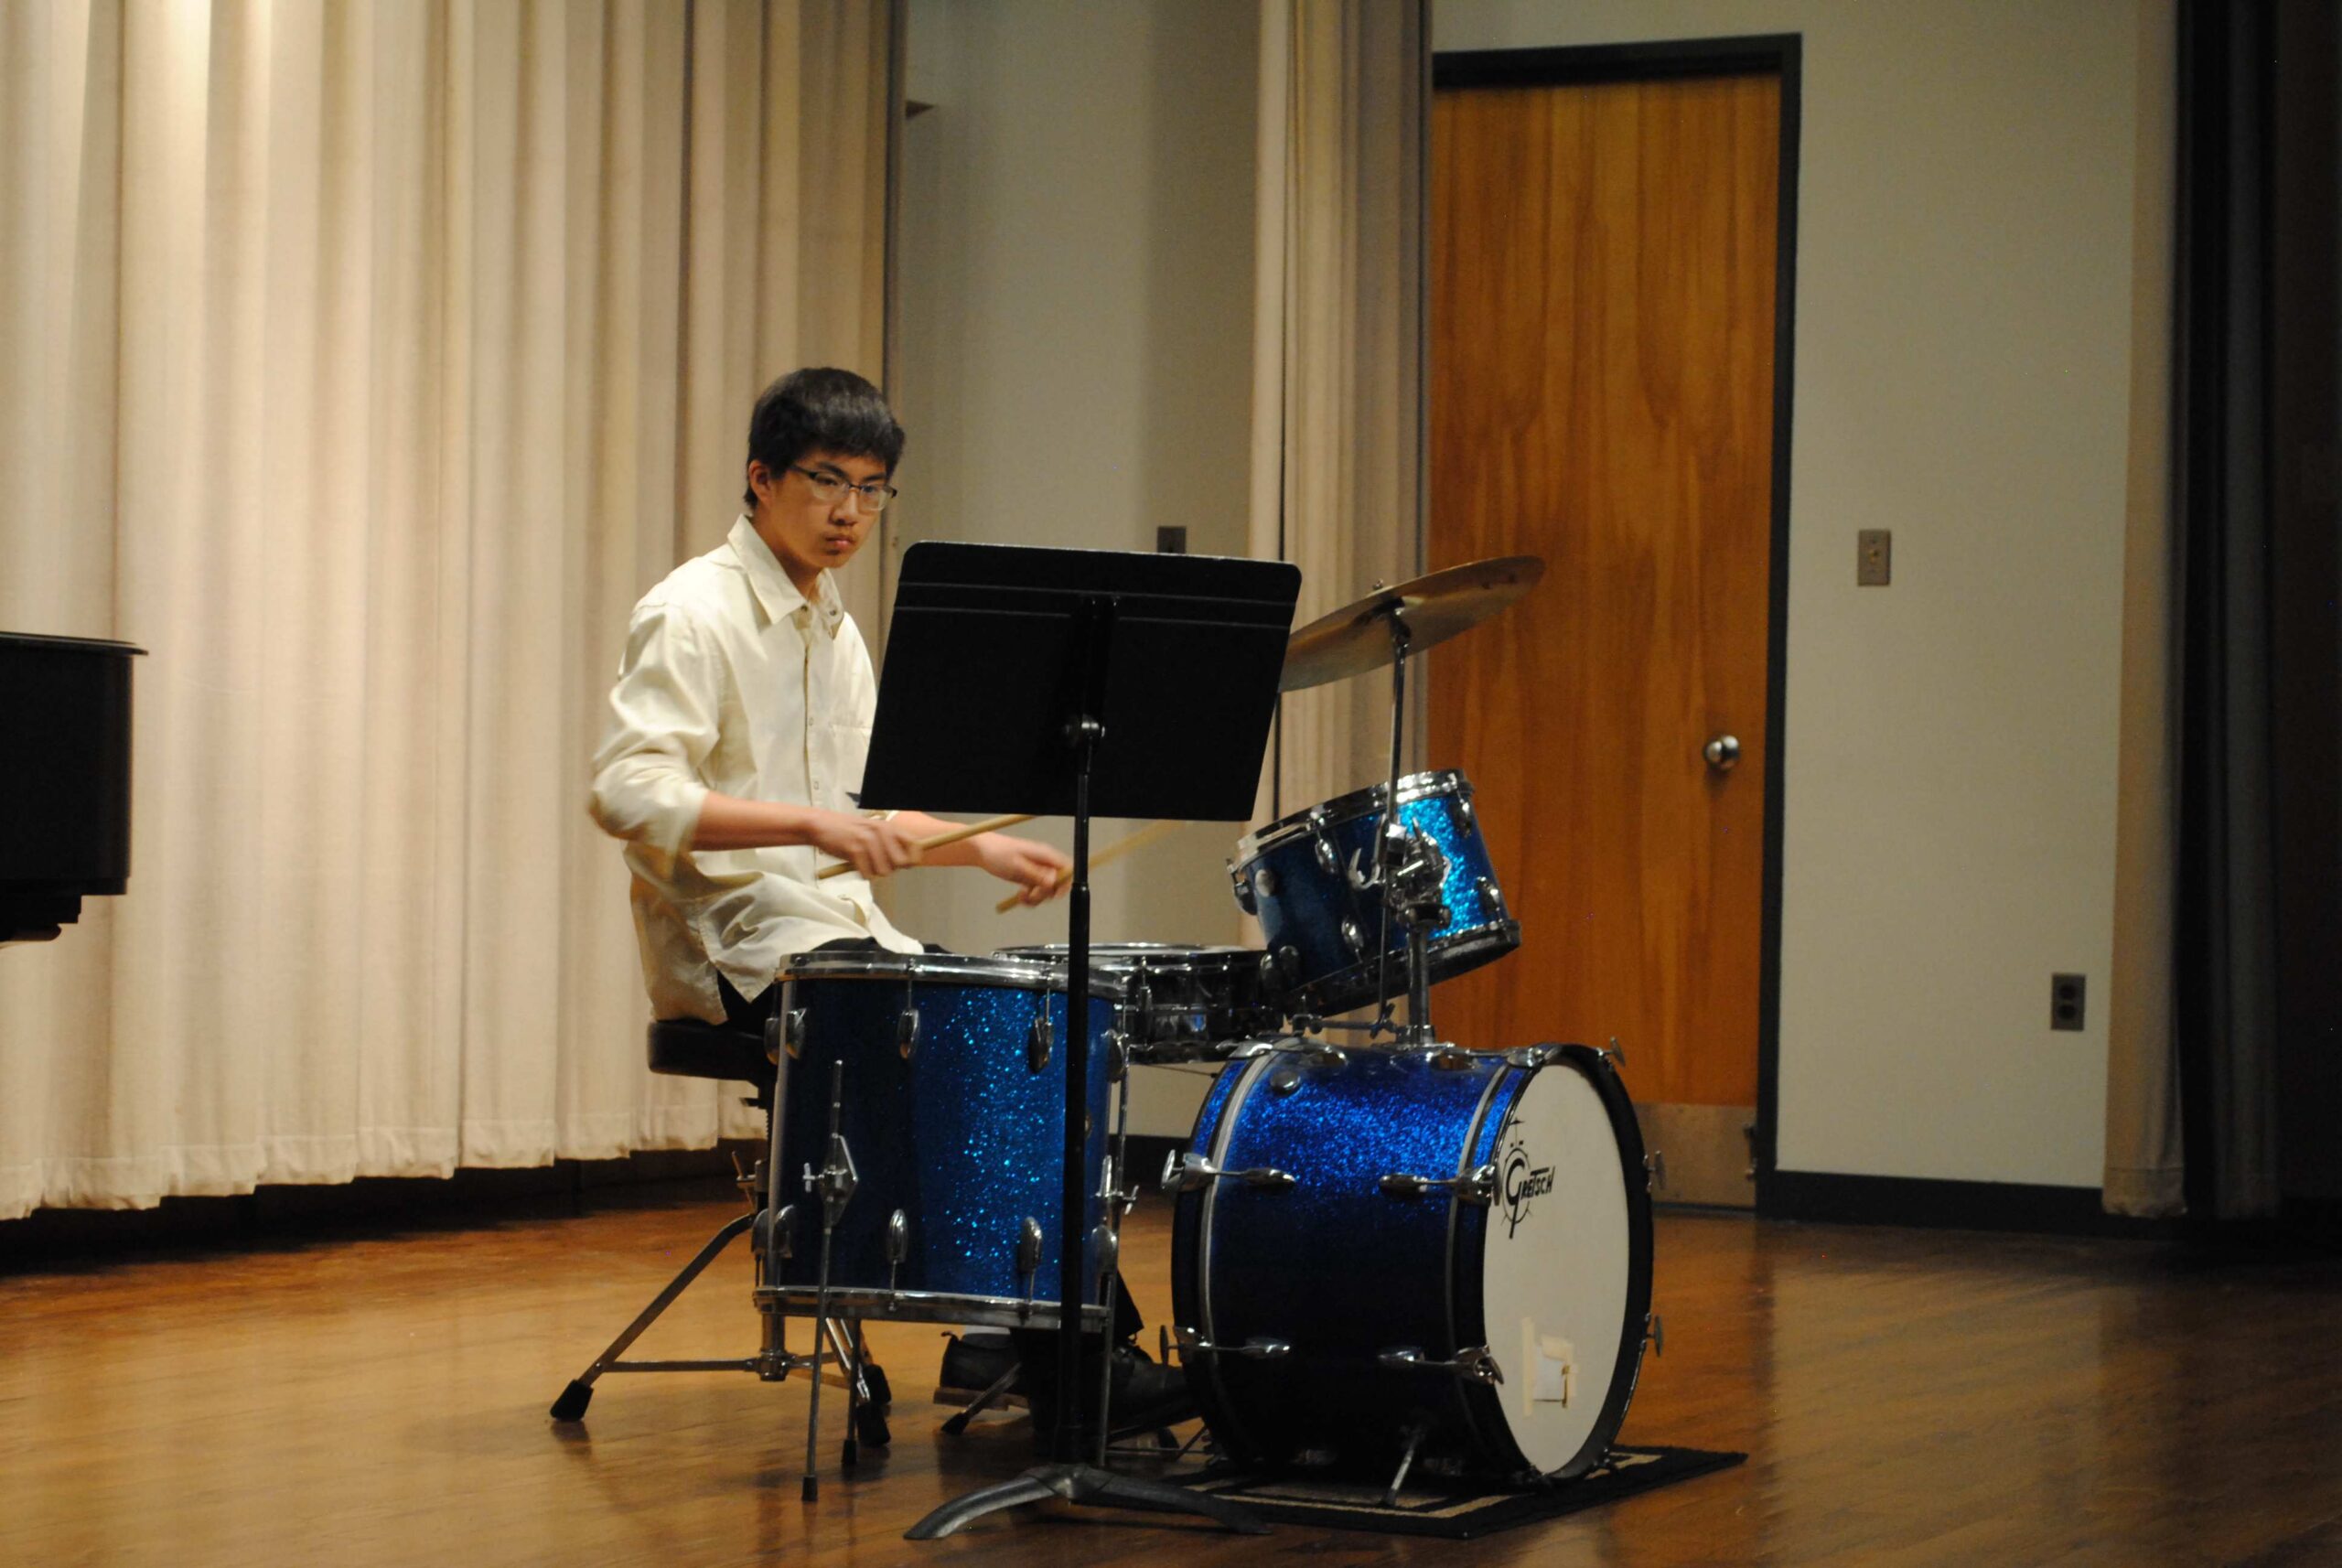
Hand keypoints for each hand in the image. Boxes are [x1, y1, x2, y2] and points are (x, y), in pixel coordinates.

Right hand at [806, 811, 924, 878]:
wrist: (822, 824)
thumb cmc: (849, 831)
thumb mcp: (874, 831)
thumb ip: (891, 843)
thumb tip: (909, 863)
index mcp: (890, 827)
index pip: (915, 846)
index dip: (912, 860)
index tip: (904, 865)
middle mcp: (882, 831)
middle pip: (901, 863)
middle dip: (891, 868)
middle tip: (877, 863)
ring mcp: (868, 840)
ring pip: (884, 871)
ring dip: (874, 872)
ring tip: (864, 862)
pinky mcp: (854, 849)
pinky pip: (867, 874)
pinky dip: (862, 874)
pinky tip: (855, 864)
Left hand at [973, 833, 1070, 905]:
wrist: (983, 852)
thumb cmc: (999, 853)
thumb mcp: (1017, 866)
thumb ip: (1036, 874)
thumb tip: (1054, 882)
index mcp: (1045, 855)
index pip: (1067, 868)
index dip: (1066, 882)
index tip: (1054, 894)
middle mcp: (1044, 863)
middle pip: (1058, 884)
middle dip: (1046, 894)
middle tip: (1031, 895)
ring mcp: (1038, 871)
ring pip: (1047, 891)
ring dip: (1036, 898)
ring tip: (1021, 896)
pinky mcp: (1031, 878)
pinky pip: (1037, 893)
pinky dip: (1030, 899)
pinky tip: (1019, 896)